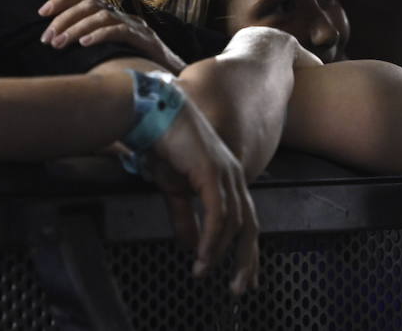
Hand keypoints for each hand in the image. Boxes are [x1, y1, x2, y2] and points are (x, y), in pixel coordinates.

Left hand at [39, 0, 184, 72]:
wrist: (174, 80)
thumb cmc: (138, 68)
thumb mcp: (110, 52)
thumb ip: (90, 45)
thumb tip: (57, 46)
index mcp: (114, 16)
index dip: (62, 0)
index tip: (41, 12)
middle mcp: (124, 16)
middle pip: (90, 4)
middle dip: (64, 19)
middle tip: (47, 38)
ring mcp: (135, 26)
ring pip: (102, 16)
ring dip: (76, 29)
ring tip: (59, 44)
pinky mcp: (145, 40)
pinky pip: (119, 31)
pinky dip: (99, 35)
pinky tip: (84, 45)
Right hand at [148, 102, 259, 293]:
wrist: (151, 113)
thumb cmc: (162, 145)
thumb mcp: (173, 188)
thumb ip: (184, 217)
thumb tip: (190, 245)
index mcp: (228, 177)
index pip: (246, 219)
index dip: (248, 250)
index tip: (246, 276)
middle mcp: (233, 175)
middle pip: (250, 225)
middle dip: (247, 260)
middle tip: (241, 288)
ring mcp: (225, 172)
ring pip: (234, 223)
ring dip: (219, 253)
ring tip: (203, 271)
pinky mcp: (212, 172)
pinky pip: (218, 214)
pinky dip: (211, 238)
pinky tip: (202, 254)